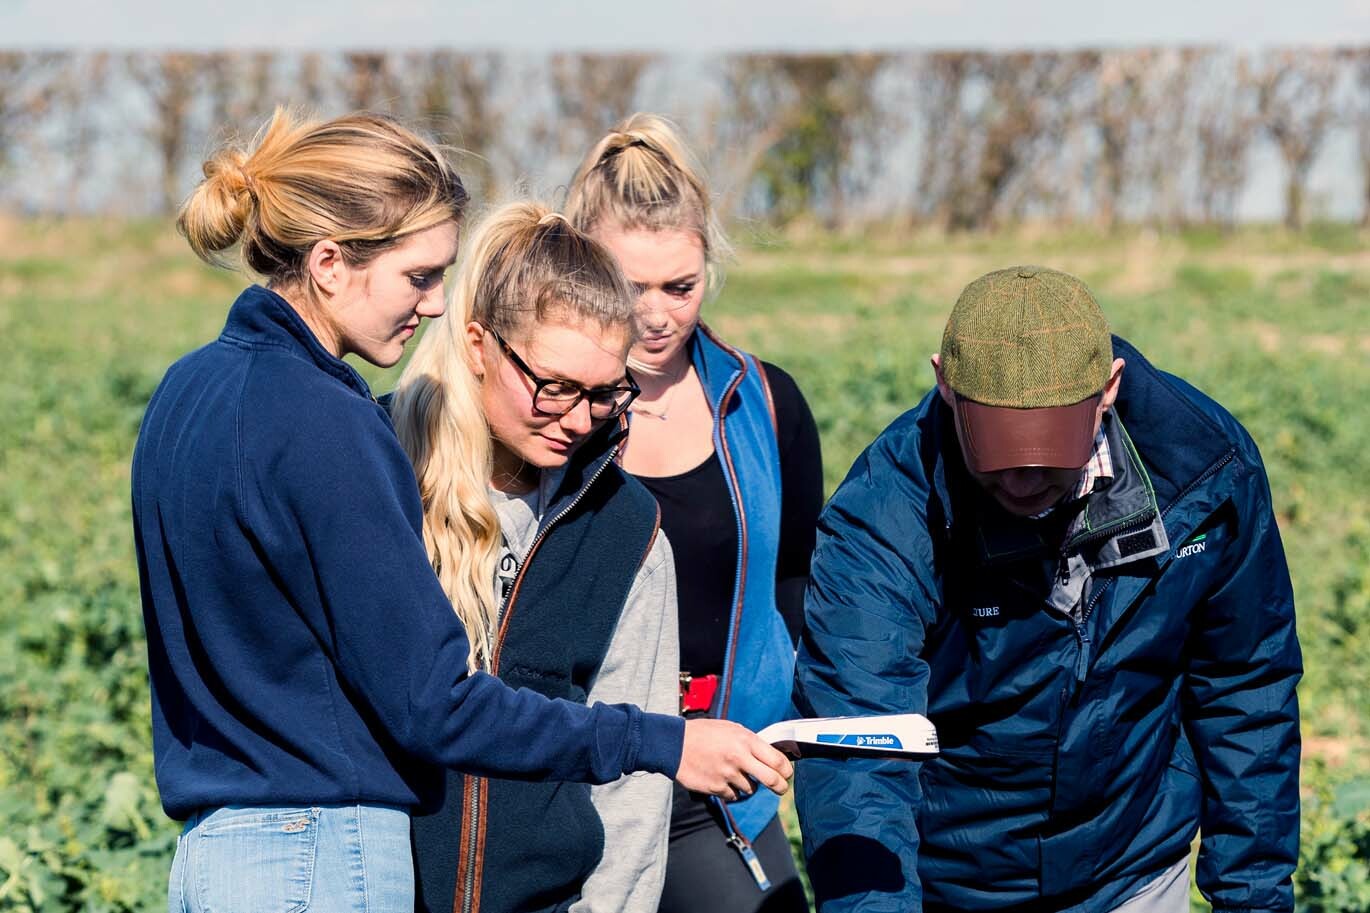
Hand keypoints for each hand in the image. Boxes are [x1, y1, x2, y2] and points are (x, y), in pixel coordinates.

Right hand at [676, 719, 793, 799]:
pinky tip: (721, 779)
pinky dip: (731, 790)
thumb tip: (771, 755)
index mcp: (745, 740)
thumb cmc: (705, 734)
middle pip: (772, 780)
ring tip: (734, 773)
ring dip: (748, 785)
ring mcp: (727, 774)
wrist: (674, 744)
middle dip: (780, 787)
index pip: (777, 760)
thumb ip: (751, 742)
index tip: (787, 774)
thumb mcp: (731, 729)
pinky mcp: (716, 788)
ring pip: (750, 789)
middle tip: (781, 788)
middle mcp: (739, 758)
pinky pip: (733, 795)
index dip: (786, 770)